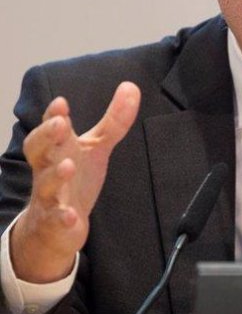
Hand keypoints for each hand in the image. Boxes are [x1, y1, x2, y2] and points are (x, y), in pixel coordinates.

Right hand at [10, 82, 139, 282]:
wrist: (55, 227)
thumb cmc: (75, 178)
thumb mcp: (96, 147)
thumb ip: (113, 121)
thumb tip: (132, 86)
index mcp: (58, 148)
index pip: (50, 128)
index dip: (53, 115)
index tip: (61, 102)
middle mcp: (48, 168)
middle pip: (38, 150)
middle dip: (46, 136)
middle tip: (60, 124)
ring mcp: (49, 195)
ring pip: (45, 184)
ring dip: (55, 174)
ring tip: (67, 165)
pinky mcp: (54, 222)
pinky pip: (54, 219)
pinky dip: (62, 217)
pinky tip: (71, 216)